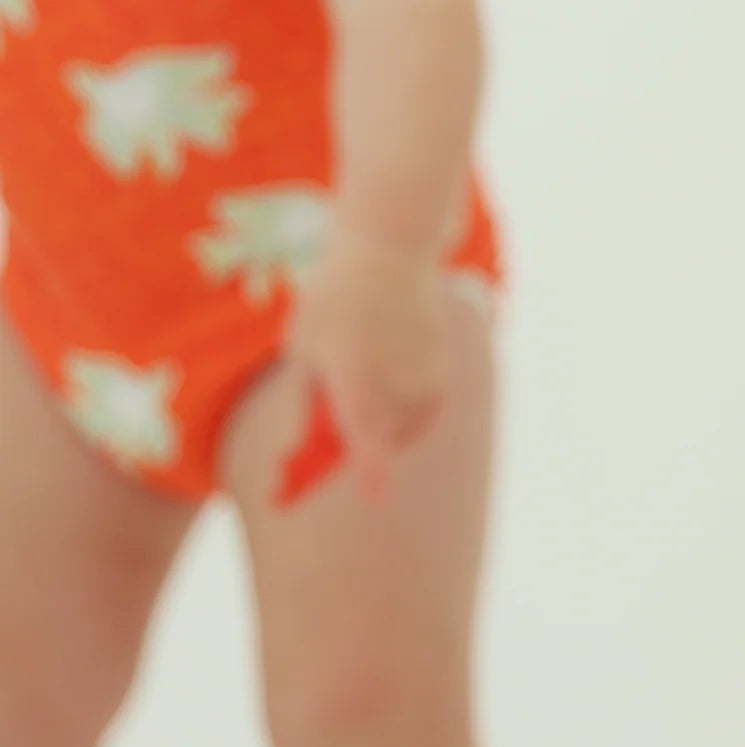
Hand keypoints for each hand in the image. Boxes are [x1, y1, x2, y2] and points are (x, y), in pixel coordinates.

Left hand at [287, 230, 451, 491]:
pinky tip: (390, 393)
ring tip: (362, 394)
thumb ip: (307, 399)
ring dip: (384, 432)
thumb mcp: (302, 345)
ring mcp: (423, 373)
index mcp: (354, 376)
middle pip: (380, 440)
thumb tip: (308, 444)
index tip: (377, 498)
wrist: (390, 247)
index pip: (369, 436)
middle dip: (356, 449)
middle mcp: (395, 378)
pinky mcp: (441, 366)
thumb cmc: (334, 296)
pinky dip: (407, 414)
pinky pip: (424, 410)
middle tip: (324, 442)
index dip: (373, 472)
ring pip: (404, 428)